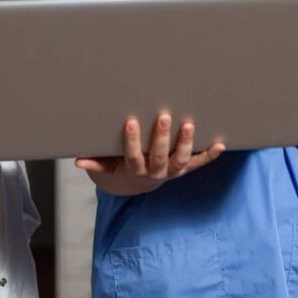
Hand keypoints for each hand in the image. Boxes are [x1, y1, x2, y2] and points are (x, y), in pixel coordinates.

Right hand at [74, 113, 224, 195]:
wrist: (142, 182)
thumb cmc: (124, 166)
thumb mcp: (109, 165)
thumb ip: (96, 163)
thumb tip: (77, 161)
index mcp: (135, 169)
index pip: (132, 155)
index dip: (132, 140)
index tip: (131, 121)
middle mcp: (155, 172)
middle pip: (159, 156)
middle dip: (162, 137)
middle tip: (165, 115)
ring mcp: (172, 171)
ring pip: (180, 160)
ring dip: (185, 144)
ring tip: (189, 124)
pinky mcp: (185, 169)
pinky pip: (199, 163)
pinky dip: (209, 155)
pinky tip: (220, 144)